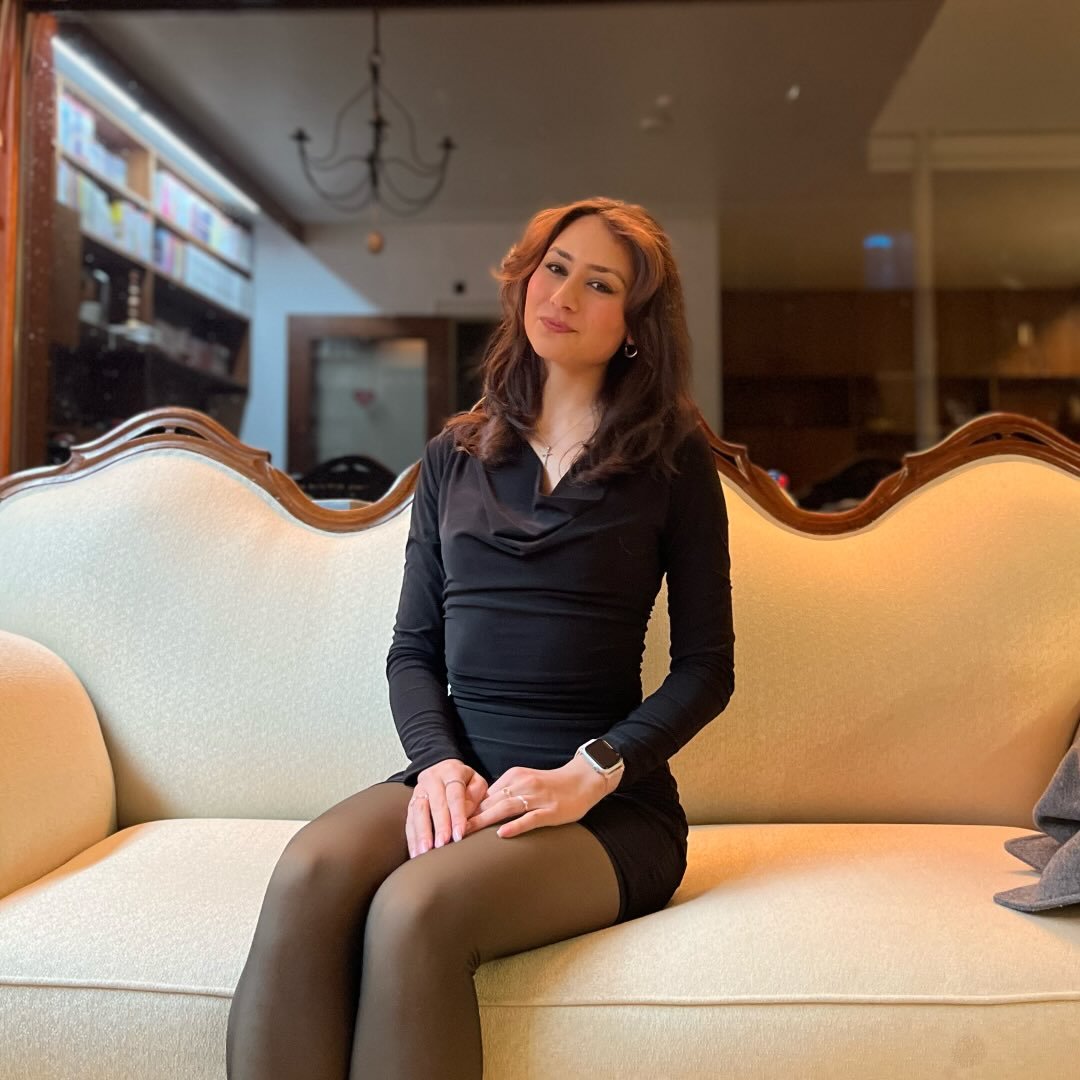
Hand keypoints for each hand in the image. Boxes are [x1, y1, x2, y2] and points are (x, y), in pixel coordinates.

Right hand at [407, 759, 488, 857]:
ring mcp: (419, 789)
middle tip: (442, 844)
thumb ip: (474, 799)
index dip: (457, 815)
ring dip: (421, 833)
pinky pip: (409, 820)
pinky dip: (412, 838)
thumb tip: (466, 821)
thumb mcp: (477, 783)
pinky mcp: (411, 802)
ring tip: (425, 852)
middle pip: (435, 803)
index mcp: (452, 771)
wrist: (445, 770)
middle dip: (439, 826)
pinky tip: (415, 853)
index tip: (459, 834)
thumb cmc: (466, 782)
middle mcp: (432, 779)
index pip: (454, 795)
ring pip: (418, 811)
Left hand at [463, 755, 610, 839]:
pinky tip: (503, 834)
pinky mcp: (551, 811)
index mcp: (513, 776)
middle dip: (469, 816)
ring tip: (466, 833)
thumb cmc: (551, 785)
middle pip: (490, 801)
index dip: (466, 808)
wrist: (583, 780)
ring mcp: (537, 798)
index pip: (484, 794)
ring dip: (484, 821)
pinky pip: (530, 818)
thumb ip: (505, 793)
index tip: (449, 820)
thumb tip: (482, 809)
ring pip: (505, 808)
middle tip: (449, 831)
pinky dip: (516, 826)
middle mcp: (523, 784)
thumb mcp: (525, 782)